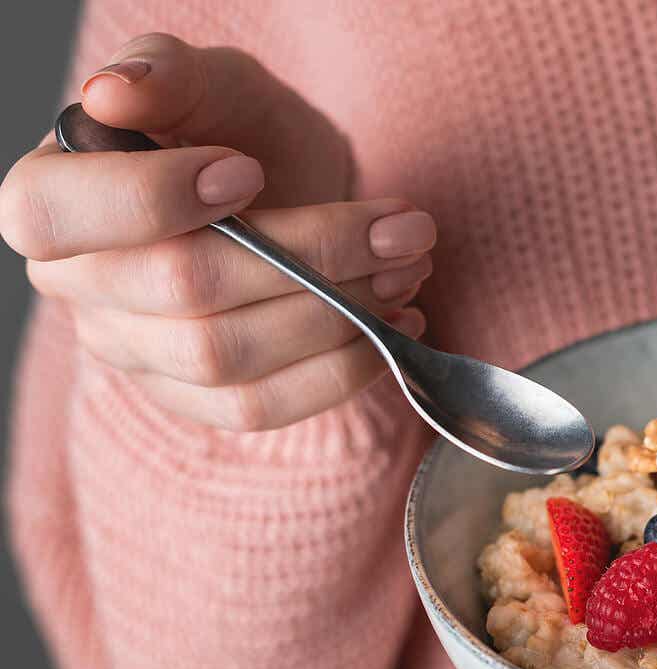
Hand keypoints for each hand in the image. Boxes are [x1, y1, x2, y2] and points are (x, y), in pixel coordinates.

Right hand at [0, 33, 435, 430]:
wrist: (281, 192)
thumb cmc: (233, 129)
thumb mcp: (212, 81)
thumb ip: (167, 72)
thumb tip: (116, 91)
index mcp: (48, 196)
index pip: (56, 215)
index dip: (153, 198)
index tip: (248, 172)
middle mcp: (78, 287)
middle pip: (179, 288)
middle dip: (308, 254)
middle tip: (400, 227)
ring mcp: (135, 353)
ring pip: (227, 357)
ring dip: (339, 314)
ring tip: (409, 267)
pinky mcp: (195, 400)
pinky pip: (261, 408)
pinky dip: (342, 372)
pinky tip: (395, 326)